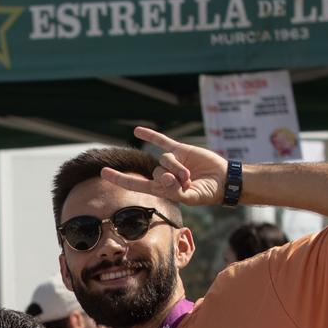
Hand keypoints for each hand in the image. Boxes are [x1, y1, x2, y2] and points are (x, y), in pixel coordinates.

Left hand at [98, 126, 229, 209]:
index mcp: (162, 190)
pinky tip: (137, 131)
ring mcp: (170, 161)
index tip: (103, 172)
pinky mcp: (180, 150)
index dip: (120, 178)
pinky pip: (162, 141)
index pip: (136, 183)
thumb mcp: (192, 197)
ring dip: (177, 167)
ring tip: (191, 175)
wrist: (223, 180)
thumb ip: (177, 191)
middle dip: (172, 177)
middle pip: (157, 172)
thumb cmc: (207, 192)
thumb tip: (165, 180)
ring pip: (164, 159)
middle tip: (187, 183)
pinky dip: (150, 136)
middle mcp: (163, 175)